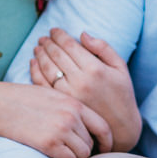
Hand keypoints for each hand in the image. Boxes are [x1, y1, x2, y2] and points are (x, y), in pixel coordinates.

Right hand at [0, 82, 111, 157]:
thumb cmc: (22, 99)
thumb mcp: (51, 94)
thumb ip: (69, 106)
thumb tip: (82, 122)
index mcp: (74, 103)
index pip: (103, 126)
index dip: (107, 141)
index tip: (104, 149)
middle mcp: (71, 116)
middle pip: (91, 143)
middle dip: (85, 150)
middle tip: (74, 153)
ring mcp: (61, 130)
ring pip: (83, 154)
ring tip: (63, 154)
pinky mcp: (49, 144)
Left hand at [30, 28, 141, 150]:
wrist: (120, 127)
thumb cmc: (122, 94)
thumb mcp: (120, 67)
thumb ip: (103, 48)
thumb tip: (82, 34)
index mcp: (95, 69)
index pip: (70, 46)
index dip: (59, 35)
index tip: (54, 30)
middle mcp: (80, 81)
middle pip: (57, 55)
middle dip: (48, 43)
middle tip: (43, 37)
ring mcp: (69, 94)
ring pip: (48, 68)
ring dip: (40, 54)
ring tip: (38, 47)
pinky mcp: (62, 104)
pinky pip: (43, 84)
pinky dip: (36, 71)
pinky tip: (34, 63)